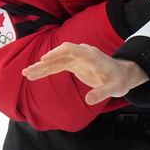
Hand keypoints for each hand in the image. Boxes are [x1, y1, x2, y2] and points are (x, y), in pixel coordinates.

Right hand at [21, 43, 148, 105]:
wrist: (123, 75)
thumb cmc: (120, 80)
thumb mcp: (115, 88)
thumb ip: (102, 93)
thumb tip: (88, 100)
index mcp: (92, 56)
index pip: (73, 50)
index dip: (58, 53)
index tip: (44, 59)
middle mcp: (83, 54)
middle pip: (60, 55)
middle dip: (45, 62)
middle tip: (29, 71)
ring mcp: (77, 59)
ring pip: (56, 61)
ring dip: (42, 67)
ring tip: (26, 74)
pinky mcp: (74, 65)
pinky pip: (57, 66)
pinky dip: (46, 71)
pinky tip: (34, 76)